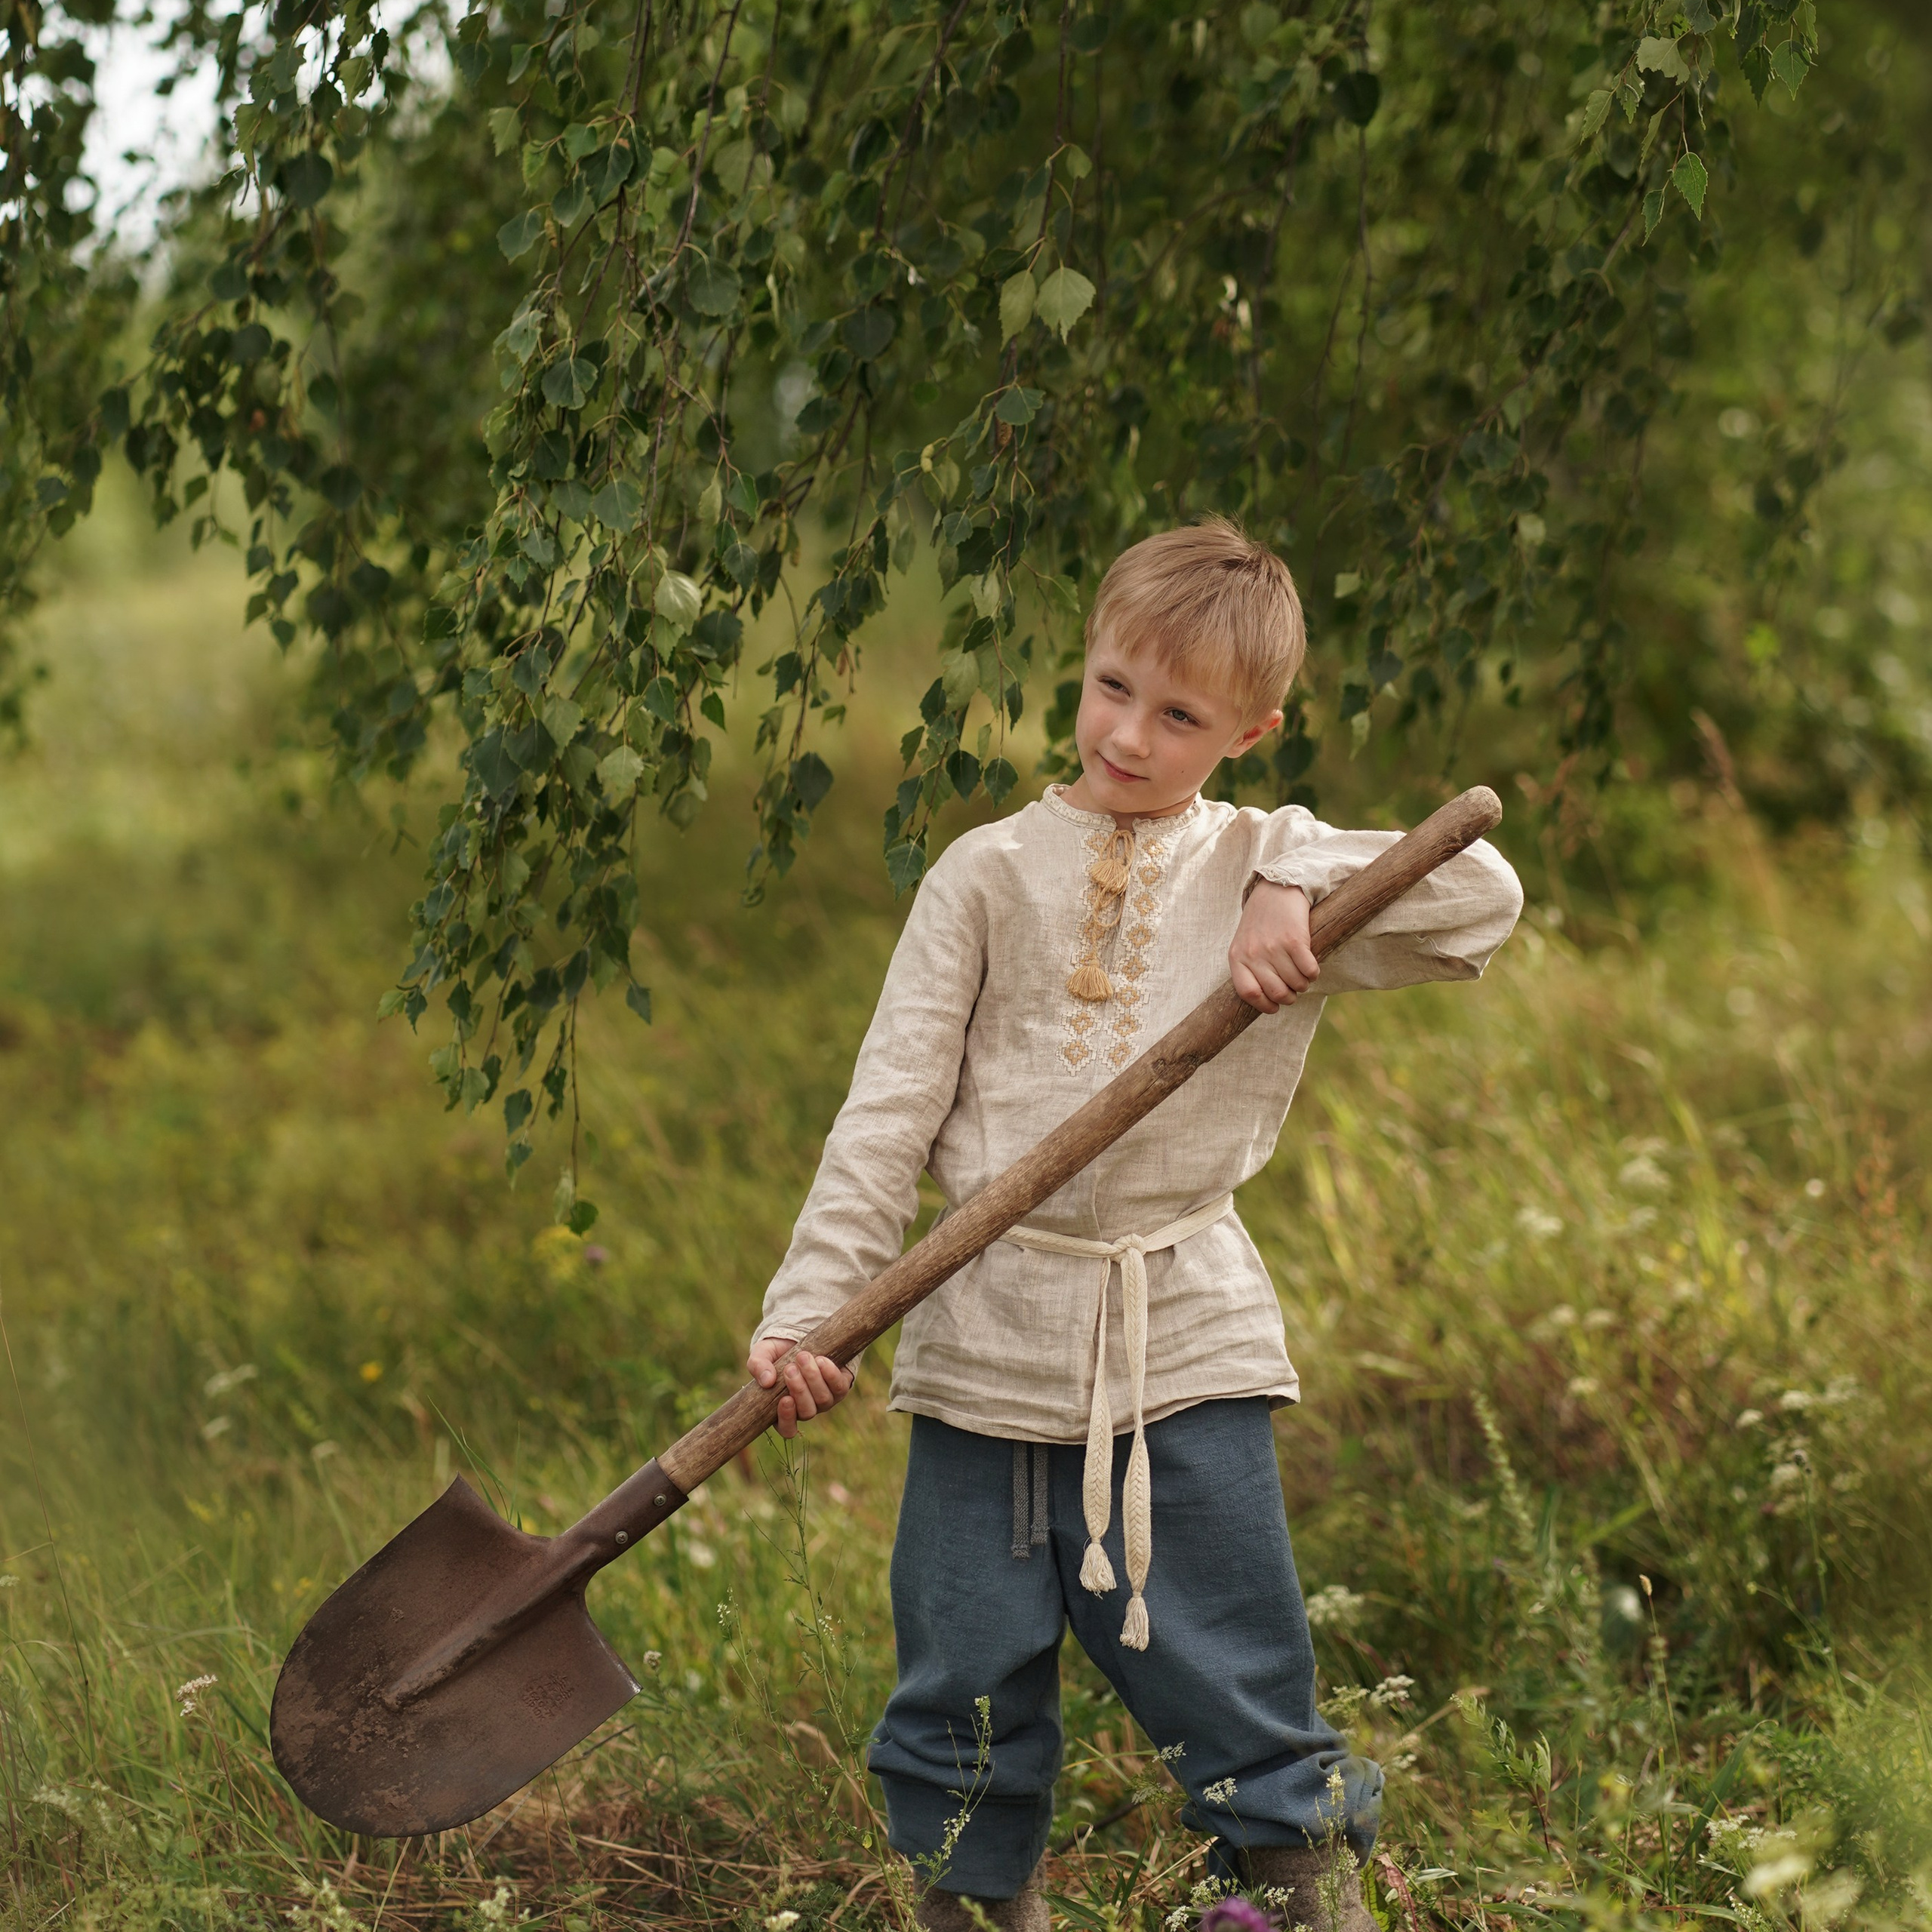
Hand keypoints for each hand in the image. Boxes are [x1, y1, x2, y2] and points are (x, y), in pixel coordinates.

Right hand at [748, 1337, 853, 1438]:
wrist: (799, 1337)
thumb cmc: (775, 1352)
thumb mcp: (761, 1355)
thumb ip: (758, 1366)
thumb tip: (767, 1381)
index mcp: (784, 1410)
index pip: (787, 1429)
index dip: (787, 1418)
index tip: (785, 1399)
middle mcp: (806, 1408)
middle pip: (807, 1412)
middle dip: (799, 1389)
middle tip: (790, 1368)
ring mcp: (824, 1400)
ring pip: (823, 1400)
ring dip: (813, 1378)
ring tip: (803, 1357)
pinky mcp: (840, 1387)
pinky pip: (839, 1387)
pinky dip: (830, 1374)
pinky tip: (821, 1360)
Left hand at [1229, 880, 1319, 1013]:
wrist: (1276, 889)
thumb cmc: (1260, 922)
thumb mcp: (1243, 944)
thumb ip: (1248, 969)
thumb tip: (1266, 1000)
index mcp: (1237, 958)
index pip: (1248, 993)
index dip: (1265, 1005)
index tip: (1275, 1007)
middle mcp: (1253, 953)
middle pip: (1277, 993)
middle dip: (1290, 997)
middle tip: (1294, 990)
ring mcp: (1274, 947)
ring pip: (1296, 983)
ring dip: (1304, 984)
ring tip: (1302, 975)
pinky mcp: (1295, 939)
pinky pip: (1309, 970)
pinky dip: (1313, 973)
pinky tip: (1311, 966)